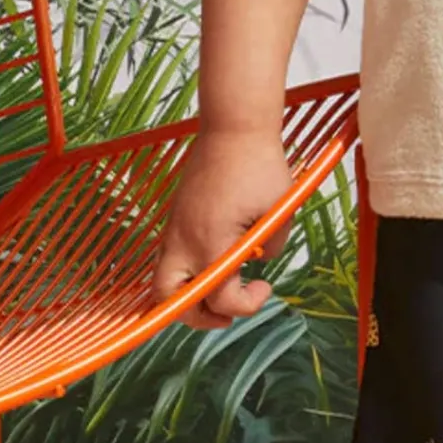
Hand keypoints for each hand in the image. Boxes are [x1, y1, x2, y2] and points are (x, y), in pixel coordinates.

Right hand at [150, 127, 295, 328]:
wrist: (234, 126)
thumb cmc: (258, 163)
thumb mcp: (280, 209)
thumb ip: (274, 245)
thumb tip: (261, 259)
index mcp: (211, 244)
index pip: (221, 298)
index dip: (247, 304)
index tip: (265, 288)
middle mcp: (183, 241)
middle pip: (169, 301)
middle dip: (197, 316)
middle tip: (226, 312)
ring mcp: (174, 227)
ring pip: (162, 280)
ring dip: (188, 294)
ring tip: (219, 290)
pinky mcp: (174, 216)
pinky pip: (169, 257)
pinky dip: (186, 270)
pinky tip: (214, 259)